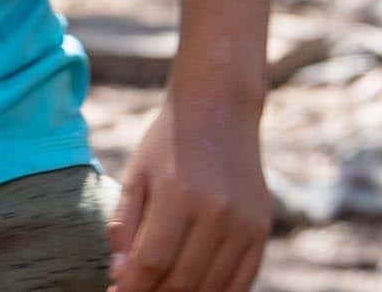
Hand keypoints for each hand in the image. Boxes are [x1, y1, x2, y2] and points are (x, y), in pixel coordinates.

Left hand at [109, 89, 270, 291]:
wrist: (219, 108)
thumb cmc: (168, 141)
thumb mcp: (136, 173)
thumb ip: (124, 225)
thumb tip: (120, 276)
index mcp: (178, 194)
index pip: (152, 262)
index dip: (131, 287)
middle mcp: (216, 212)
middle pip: (182, 280)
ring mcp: (244, 223)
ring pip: (211, 287)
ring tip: (161, 291)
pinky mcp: (261, 230)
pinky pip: (242, 281)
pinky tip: (195, 290)